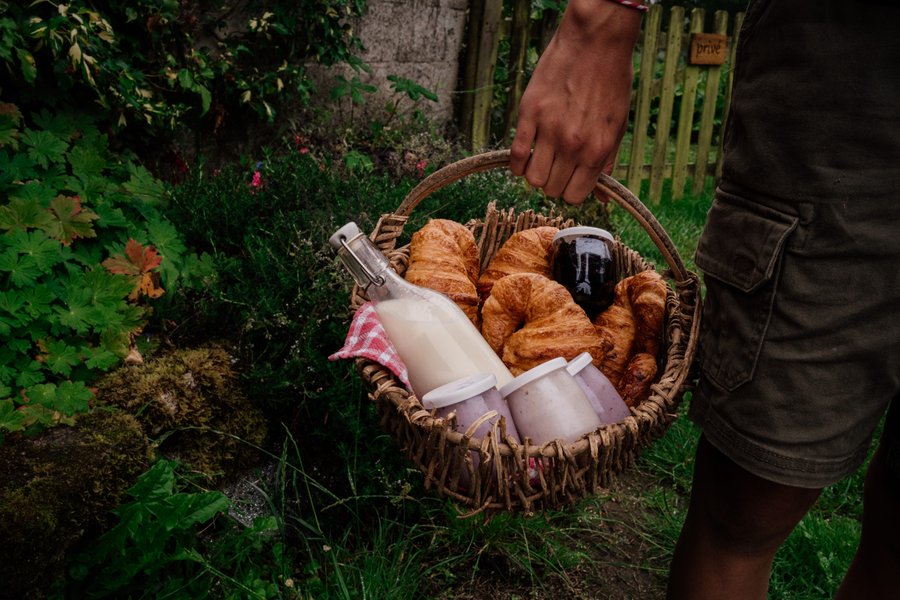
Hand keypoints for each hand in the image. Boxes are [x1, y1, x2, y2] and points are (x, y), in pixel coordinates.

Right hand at [510, 0, 641, 204]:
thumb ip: (607, 162)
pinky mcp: (529, 115)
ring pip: (532, 178)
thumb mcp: (618, 127)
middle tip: (556, 165)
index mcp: (596, 150)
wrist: (595, 43)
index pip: (575, 195)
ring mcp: (549, 130)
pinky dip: (517, 162)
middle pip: (551, 189)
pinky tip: (524, 154)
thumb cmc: (611, 82)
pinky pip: (516, 155)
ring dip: (535, 173)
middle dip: (553, 181)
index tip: (569, 178)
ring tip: (541, 158)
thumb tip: (601, 197)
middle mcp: (573, 145)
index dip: (571, 190)